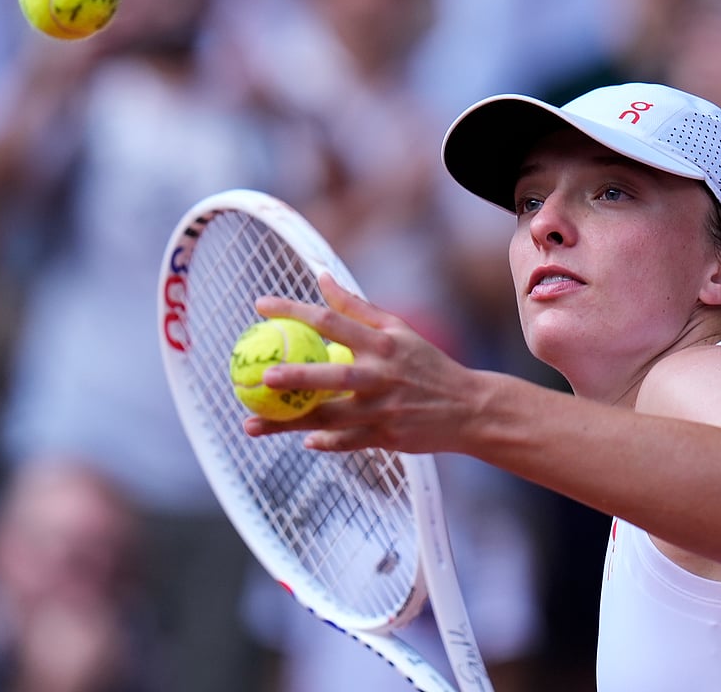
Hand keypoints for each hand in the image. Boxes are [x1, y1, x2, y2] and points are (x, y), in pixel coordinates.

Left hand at [244, 273, 484, 454]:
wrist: (469, 408)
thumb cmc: (427, 365)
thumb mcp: (399, 330)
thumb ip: (357, 307)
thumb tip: (321, 276)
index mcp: (384, 343)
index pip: (332, 321)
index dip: (295, 310)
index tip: (260, 306)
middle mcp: (383, 375)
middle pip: (332, 375)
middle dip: (297, 376)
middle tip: (262, 376)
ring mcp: (384, 409)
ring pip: (330, 417)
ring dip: (290, 423)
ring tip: (251, 425)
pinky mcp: (388, 437)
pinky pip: (348, 442)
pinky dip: (326, 444)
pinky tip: (303, 441)